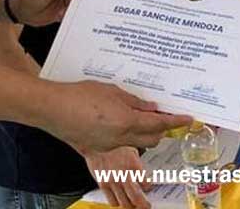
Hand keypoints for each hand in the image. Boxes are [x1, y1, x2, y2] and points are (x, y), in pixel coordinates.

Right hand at [47, 80, 190, 154]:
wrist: (52, 109)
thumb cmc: (79, 95)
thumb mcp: (112, 91)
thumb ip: (134, 101)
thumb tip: (152, 107)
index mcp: (126, 122)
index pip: (159, 125)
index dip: (175, 121)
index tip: (187, 118)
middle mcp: (120, 139)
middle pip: (152, 139)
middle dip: (161, 128)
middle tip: (164, 113)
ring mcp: (109, 146)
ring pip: (137, 142)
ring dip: (144, 131)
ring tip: (141, 112)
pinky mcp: (98, 148)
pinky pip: (121, 142)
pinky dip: (128, 132)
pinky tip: (120, 118)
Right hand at [85, 147, 151, 207]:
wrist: (95, 140)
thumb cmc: (113, 144)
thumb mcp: (132, 149)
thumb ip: (138, 163)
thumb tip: (146, 172)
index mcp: (133, 165)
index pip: (146, 185)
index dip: (149, 188)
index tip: (149, 188)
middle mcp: (124, 175)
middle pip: (137, 199)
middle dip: (144, 205)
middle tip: (146, 205)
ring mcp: (113, 181)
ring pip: (124, 203)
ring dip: (130, 205)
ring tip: (133, 203)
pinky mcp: (103, 184)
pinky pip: (112, 201)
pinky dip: (117, 203)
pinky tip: (120, 199)